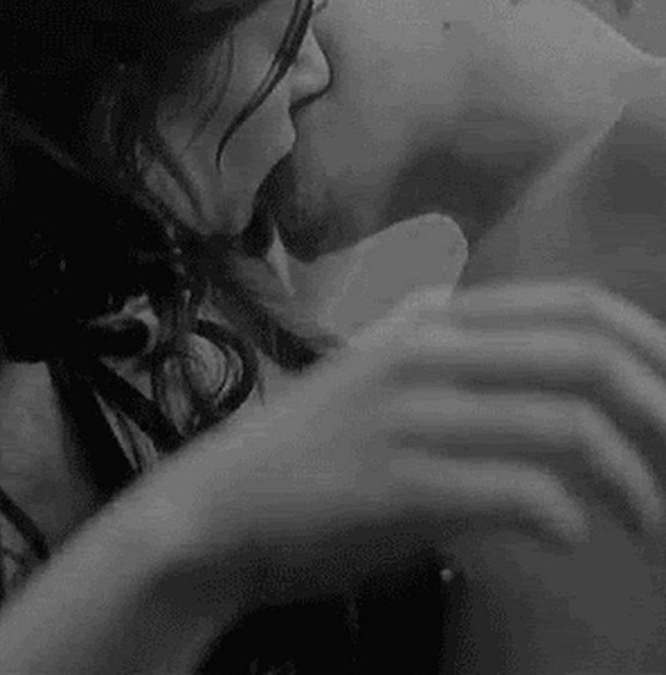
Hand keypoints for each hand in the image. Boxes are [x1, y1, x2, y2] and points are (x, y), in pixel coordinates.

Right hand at [198, 279, 665, 605]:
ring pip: (569, 427)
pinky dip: (565, 518)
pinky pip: (520, 493)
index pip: (574, 304)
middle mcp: (425, 351)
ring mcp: (411, 413)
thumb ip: (458, 363)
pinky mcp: (398, 482)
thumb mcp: (383, 379)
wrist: (221, 505)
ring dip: (634, 485)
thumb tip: (562, 384)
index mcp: (429, 320)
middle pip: (588, 356)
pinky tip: (569, 538)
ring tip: (655, 527)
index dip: (651, 343)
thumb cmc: (312, 449)